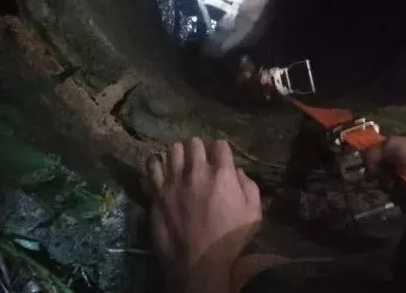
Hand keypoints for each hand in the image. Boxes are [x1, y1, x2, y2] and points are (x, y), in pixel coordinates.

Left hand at [146, 138, 261, 292]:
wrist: (198, 263)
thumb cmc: (229, 240)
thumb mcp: (254, 213)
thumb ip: (250, 187)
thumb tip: (238, 173)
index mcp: (222, 174)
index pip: (220, 144)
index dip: (221, 149)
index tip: (220, 157)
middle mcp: (197, 171)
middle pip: (195, 142)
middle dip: (199, 147)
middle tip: (200, 158)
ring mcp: (174, 180)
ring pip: (173, 149)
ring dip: (179, 153)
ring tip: (181, 163)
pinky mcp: (157, 192)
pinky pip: (152, 166)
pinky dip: (156, 163)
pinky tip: (161, 168)